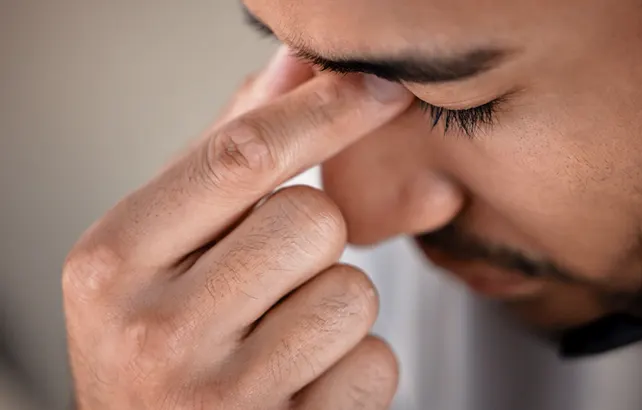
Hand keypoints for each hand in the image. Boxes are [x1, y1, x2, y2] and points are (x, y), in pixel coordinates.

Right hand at [62, 46, 412, 409]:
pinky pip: (374, 365)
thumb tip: (291, 68)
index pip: (240, 158)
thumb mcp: (158, 246)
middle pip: (313, 219)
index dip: (322, 111)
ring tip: (280, 335)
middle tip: (270, 276)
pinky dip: (352, 368)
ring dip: (333, 306)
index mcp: (113, 263)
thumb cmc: (157, 339)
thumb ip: (223, 157)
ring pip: (353, 294)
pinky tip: (300, 383)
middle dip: (314, 237)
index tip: (376, 88)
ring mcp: (220, 400)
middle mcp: (155, 333)